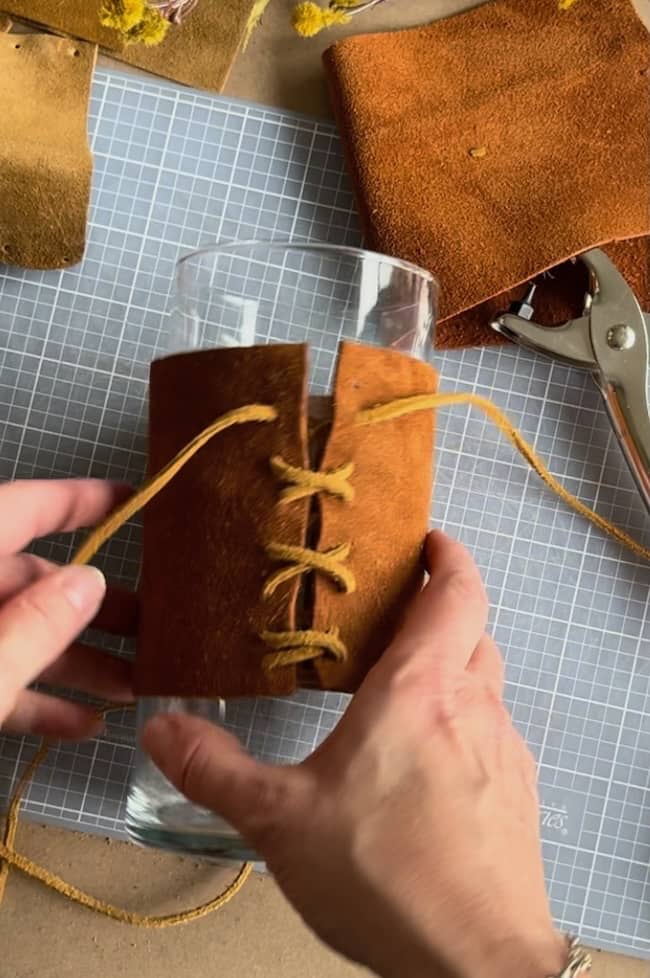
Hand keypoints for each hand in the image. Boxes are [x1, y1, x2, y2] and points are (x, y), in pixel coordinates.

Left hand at [0, 479, 135, 738]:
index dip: (80, 500)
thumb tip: (93, 581)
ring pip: (18, 634)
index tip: (135, 500)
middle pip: (30, 582)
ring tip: (133, 688)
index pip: (23, 508)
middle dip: (94, 609)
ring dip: (75, 662)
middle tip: (153, 628)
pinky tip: (84, 724)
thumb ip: (36, 626)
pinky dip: (35, 699)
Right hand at [145, 531, 564, 977]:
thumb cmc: (386, 876)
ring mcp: (503, 748)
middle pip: (473, 629)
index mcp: (419, 688)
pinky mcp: (516, 792)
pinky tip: (430, 762)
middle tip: (398, 614)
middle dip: (443, 611)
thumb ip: (216, 770)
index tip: (428, 541)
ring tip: (405, 688)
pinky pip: (493, 731)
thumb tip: (162, 730)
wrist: (476, 963)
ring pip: (487, 680)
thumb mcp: (282, 821)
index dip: (448, 556)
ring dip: (456, 668)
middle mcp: (472, 704)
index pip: (456, 591)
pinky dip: (467, 721)